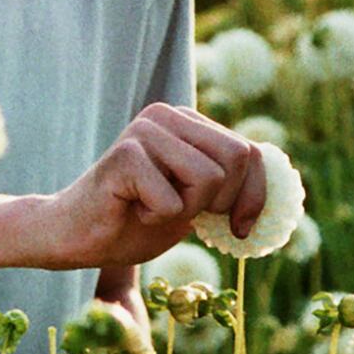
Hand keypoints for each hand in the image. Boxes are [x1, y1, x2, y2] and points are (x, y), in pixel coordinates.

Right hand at [34, 106, 265, 271]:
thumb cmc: (133, 222)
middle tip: (182, 215)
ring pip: (208, 180)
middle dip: (220, 203)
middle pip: (237, 159)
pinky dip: (155, 220)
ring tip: (149, 208)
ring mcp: (145, 130)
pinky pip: (172, 202)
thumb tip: (280, 194)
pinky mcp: (125, 154)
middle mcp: (167, 115)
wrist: (73, 238)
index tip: (240, 230)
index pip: (250, 151)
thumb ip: (227, 190)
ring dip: (183, 213)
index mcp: (187, 121)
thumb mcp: (194, 206)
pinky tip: (129, 210)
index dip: (255, 196)